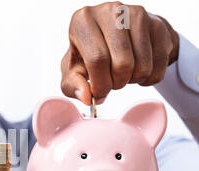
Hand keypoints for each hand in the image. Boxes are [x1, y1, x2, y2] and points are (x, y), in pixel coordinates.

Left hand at [61, 2, 178, 105]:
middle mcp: (110, 11)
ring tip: (124, 74)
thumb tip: (87, 97)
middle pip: (122, 64)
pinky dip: (149, 78)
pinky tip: (138, 69)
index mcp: (83, 20)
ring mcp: (137, 14)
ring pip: (142, 67)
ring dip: (133, 80)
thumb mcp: (74, 70)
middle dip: (118, 83)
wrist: (120, 36)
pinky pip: (159, 66)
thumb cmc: (91, 54)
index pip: (97, 59)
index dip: (100, 84)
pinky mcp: (158, 24)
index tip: (100, 92)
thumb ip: (73, 86)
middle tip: (113, 82)